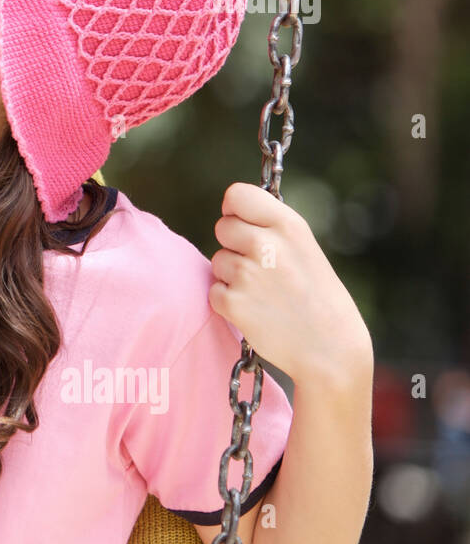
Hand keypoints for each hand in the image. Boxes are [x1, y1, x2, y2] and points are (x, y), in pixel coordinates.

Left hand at [208, 182, 371, 384]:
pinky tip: (256, 310)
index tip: (244, 223)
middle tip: (261, 267)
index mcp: (289, 225)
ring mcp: (247, 273)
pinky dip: (228, 301)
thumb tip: (232, 209)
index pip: (236, 194)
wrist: (330, 349)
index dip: (235, 210)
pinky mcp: (232, 302)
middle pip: (222, 226)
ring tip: (265, 292)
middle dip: (234, 244)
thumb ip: (270, 226)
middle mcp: (266, 245)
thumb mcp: (304, 248)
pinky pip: (214, 289)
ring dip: (233, 274)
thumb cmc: (317, 295)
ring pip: (218, 259)